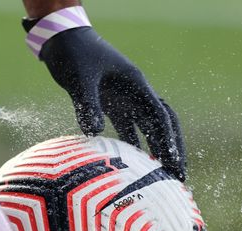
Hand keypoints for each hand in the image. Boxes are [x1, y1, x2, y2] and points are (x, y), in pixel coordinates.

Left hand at [40, 27, 186, 180]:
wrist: (62, 41)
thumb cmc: (74, 54)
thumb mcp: (80, 79)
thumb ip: (87, 104)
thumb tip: (93, 133)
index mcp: (135, 84)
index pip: (159, 115)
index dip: (167, 139)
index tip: (173, 160)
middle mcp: (135, 93)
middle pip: (162, 124)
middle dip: (172, 149)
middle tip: (179, 176)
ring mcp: (124, 99)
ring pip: (146, 129)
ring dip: (155, 150)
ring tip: (162, 176)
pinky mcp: (110, 104)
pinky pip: (126, 128)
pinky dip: (131, 146)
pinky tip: (133, 167)